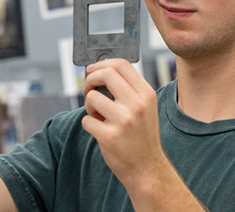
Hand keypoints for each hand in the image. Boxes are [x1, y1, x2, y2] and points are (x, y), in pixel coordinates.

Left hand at [81, 59, 167, 187]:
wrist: (147, 169)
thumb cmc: (142, 136)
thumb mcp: (145, 108)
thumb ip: (129, 90)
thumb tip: (101, 72)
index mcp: (146, 94)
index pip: (122, 65)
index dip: (102, 64)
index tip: (92, 70)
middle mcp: (137, 104)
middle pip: (106, 74)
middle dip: (90, 79)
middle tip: (87, 88)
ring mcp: (124, 120)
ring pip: (92, 97)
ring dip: (89, 106)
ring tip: (98, 116)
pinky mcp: (110, 136)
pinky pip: (87, 120)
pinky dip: (89, 124)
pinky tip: (100, 131)